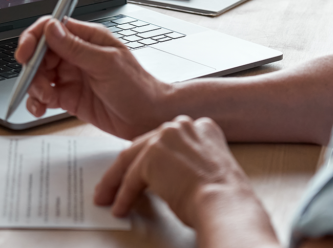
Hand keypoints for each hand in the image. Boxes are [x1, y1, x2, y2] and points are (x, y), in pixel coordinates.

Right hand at [15, 17, 172, 139]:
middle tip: (37, 83)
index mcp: (87, 38)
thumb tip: (51, 28)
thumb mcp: (106, 64)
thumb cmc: (137, 86)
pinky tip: (41, 108)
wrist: (148, 117)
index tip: (26, 53)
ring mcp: (71, 76)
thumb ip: (76, 48)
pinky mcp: (68, 96)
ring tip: (45, 99)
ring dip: (34, 86)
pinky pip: (44, 96)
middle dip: (33, 68)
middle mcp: (76, 55)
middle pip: (40, 53)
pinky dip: (37, 102)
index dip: (34, 38)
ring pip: (39, 75)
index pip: (52, 28)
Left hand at [94, 116, 261, 228]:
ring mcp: (165, 137)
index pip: (166, 140)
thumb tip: (168, 177)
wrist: (224, 203)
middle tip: (114, 183)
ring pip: (132, 160)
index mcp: (201, 127)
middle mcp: (182, 126)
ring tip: (108, 197)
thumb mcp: (209, 169)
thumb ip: (188, 162)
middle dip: (128, 167)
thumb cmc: (224, 197)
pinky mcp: (151, 156)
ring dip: (116, 182)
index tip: (141, 167)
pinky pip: (130, 179)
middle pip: (145, 146)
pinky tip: (120, 207)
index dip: (151, 156)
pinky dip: (123, 196)